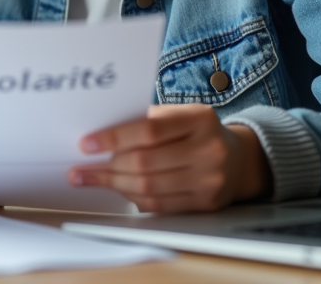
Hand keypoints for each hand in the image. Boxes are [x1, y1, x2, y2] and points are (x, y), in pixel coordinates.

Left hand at [68, 104, 268, 212]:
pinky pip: (161, 205)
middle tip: (81, 168)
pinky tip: (119, 190)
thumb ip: (146, 120)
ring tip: (92, 179)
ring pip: (150, 187)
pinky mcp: (207, 203)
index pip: (149, 129)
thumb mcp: (179, 115)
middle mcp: (209, 149)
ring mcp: (211, 179)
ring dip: (114, 185)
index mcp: (199, 119)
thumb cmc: (196, 131)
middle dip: (107, 167)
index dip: (113, 138)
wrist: (239, 158)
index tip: (86, 144)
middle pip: (146, 163)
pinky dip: (134, 198)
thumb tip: (100, 135)